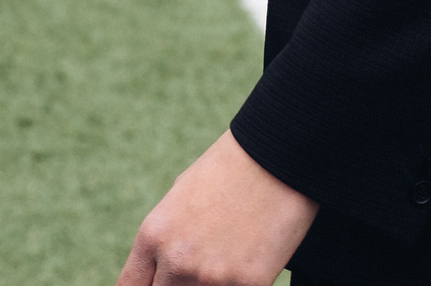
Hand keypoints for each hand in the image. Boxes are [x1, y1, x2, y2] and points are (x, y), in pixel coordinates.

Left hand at [117, 130, 318, 285]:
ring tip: (229, 253)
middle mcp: (176, 261)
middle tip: (199, 267)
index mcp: (153, 236)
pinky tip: (253, 257)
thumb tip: (163, 269)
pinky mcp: (249, 284)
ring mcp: (212, 277)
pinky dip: (241, 282)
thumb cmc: (228, 171)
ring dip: (212, 283)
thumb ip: (167, 239)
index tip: (156, 284)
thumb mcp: (181, 198)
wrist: (277, 156)